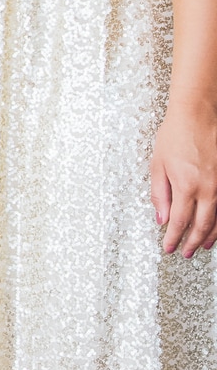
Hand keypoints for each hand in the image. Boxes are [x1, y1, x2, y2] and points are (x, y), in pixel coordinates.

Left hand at [150, 104, 216, 258]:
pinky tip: (216, 226)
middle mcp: (208, 189)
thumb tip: (161, 218)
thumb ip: (160, 195)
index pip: (179, 222)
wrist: (197, 116)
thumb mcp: (157, 165)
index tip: (168, 248)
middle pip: (202, 225)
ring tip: (203, 246)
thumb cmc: (175, 136)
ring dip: (210, 235)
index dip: (173, 238)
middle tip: (186, 253)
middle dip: (193, 242)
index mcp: (186, 186)